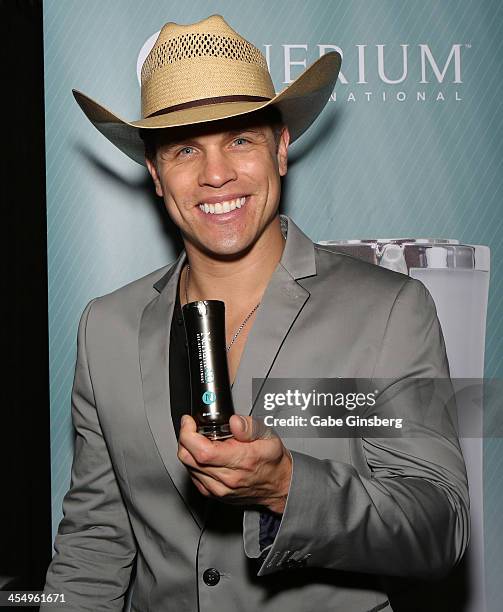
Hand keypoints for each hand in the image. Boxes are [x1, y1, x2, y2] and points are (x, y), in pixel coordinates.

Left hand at [177, 414, 291, 512]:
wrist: (278, 485)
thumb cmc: (271, 460)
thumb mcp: (267, 435)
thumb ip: (250, 426)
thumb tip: (234, 421)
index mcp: (240, 461)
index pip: (202, 451)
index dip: (188, 434)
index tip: (189, 422)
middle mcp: (227, 479)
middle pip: (189, 458)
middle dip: (185, 438)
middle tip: (192, 427)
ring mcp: (218, 489)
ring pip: (188, 467)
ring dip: (188, 450)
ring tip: (202, 440)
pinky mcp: (213, 494)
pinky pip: (192, 476)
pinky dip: (192, 463)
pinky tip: (203, 455)